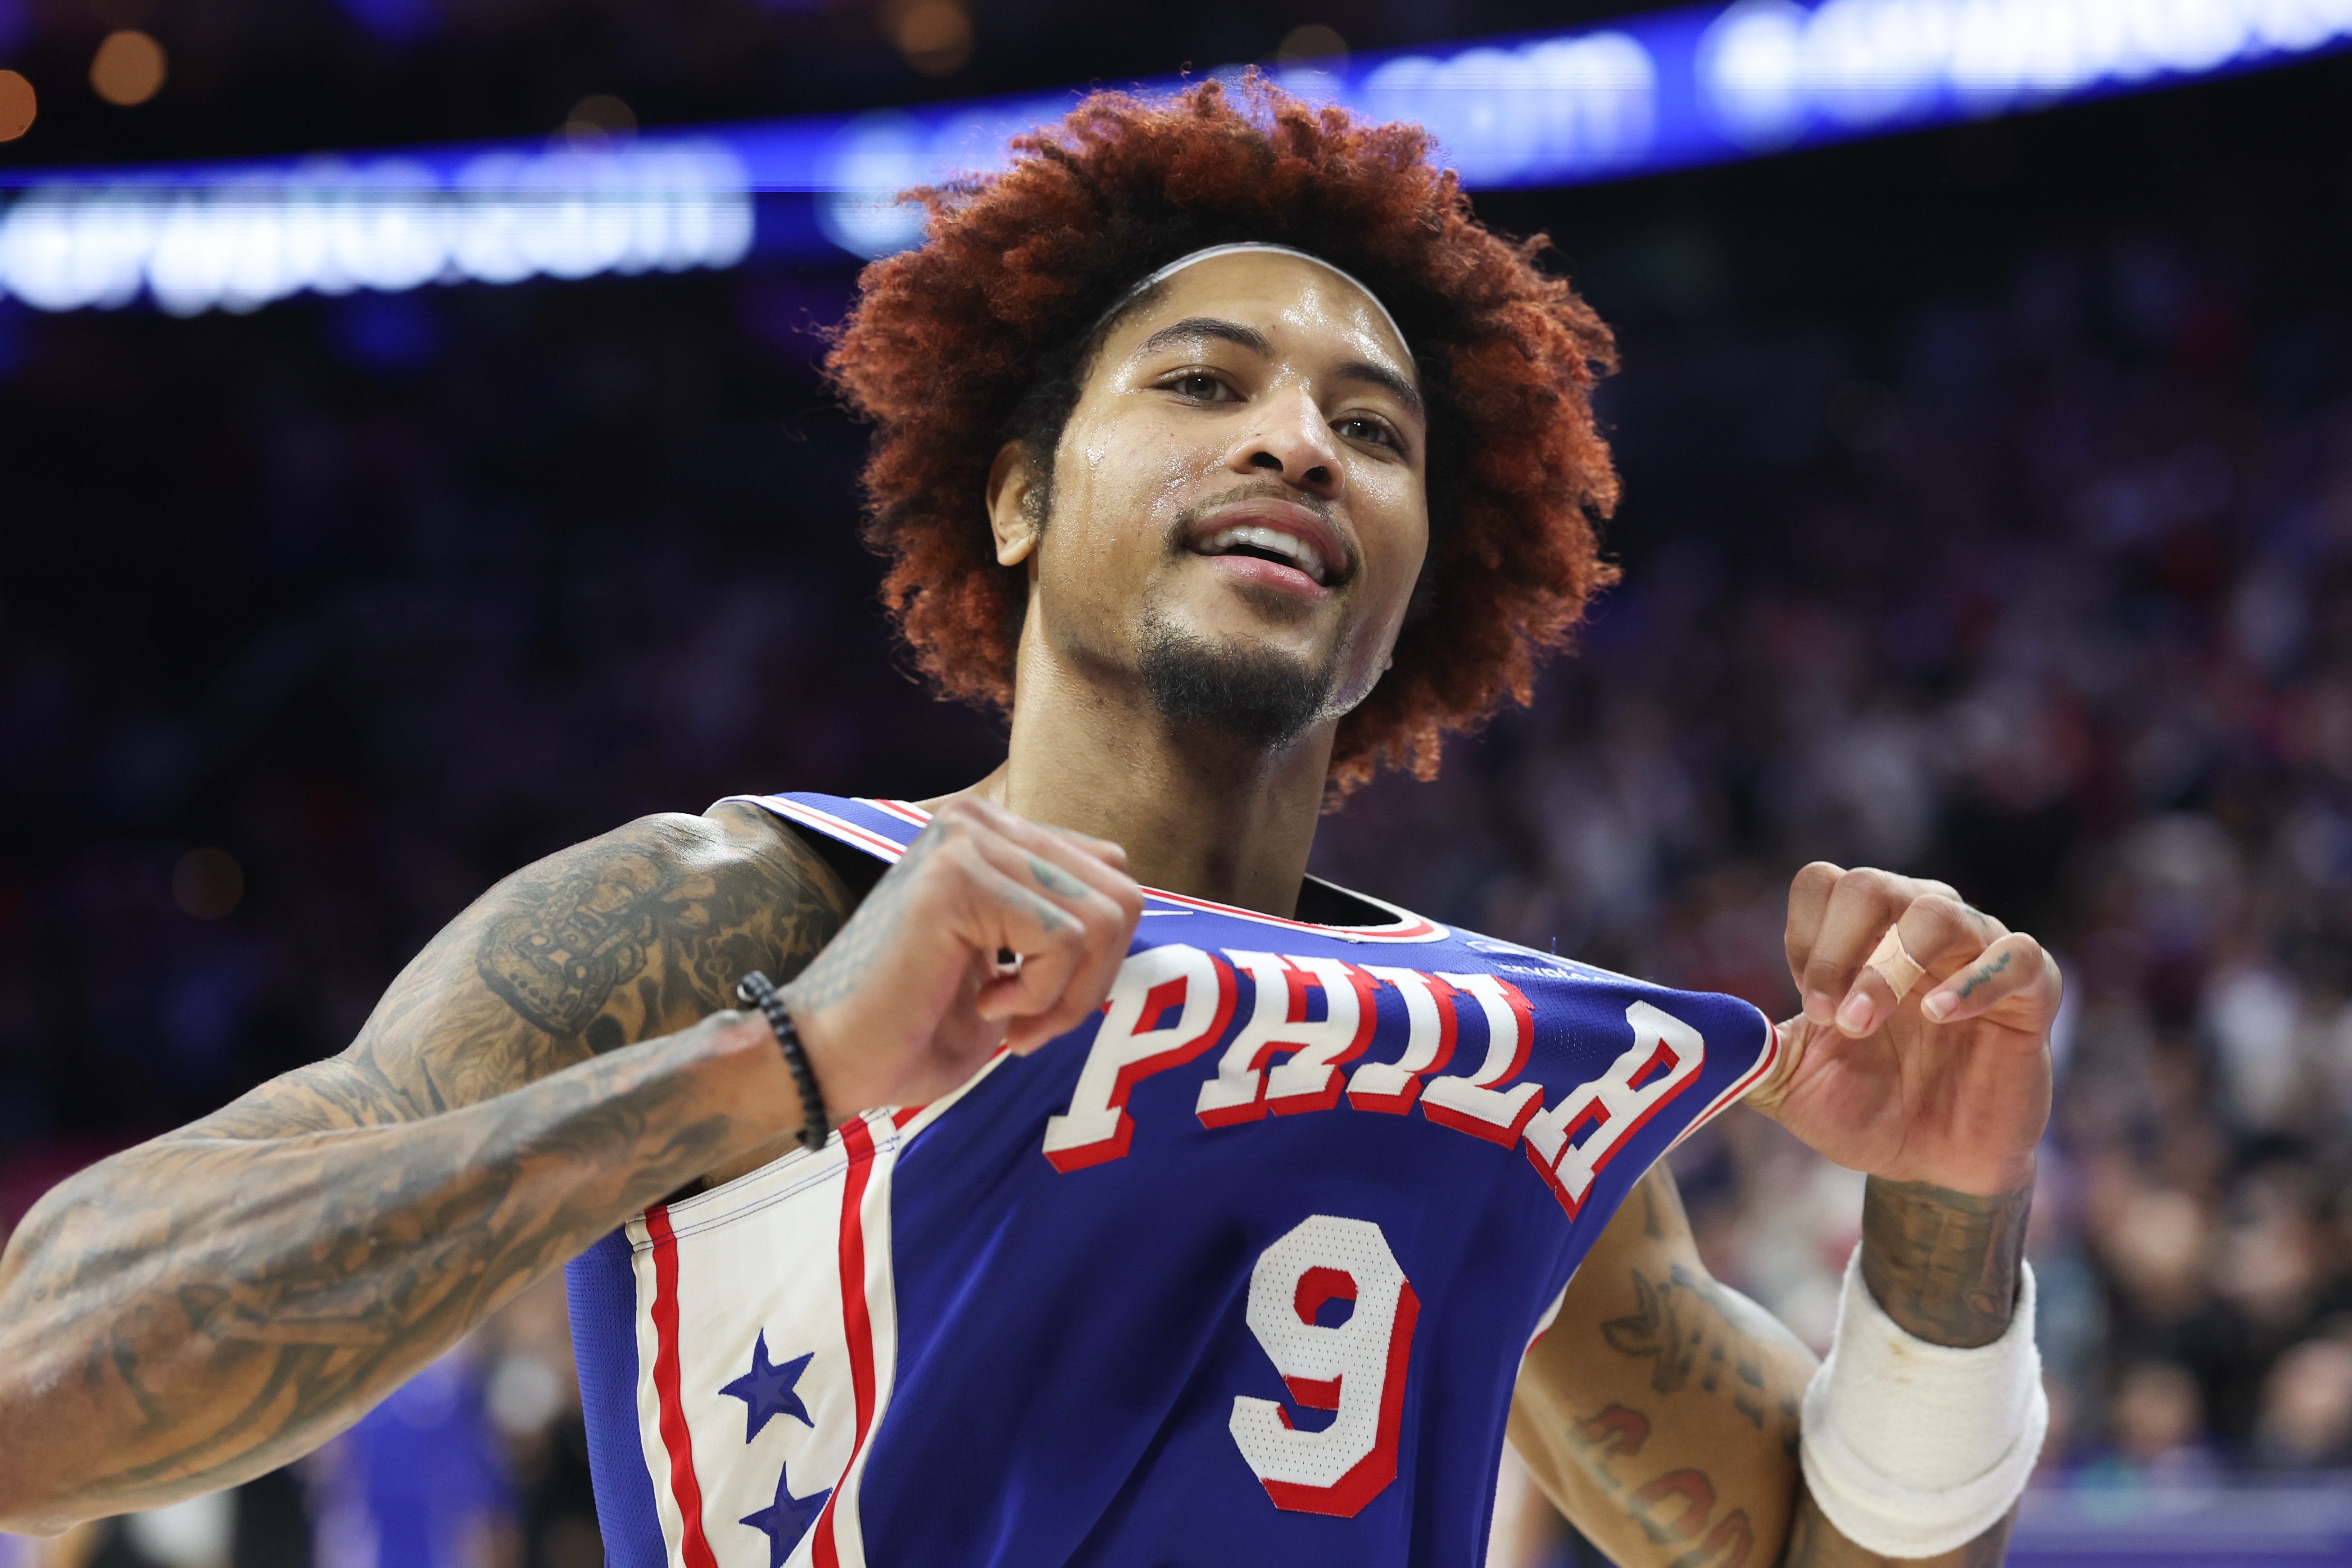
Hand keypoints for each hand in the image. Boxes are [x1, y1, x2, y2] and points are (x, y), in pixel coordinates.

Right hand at [775, 797, 1143, 1116]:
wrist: (828, 1057)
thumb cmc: (912, 1026)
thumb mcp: (1010, 962)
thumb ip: (1062, 920)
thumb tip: (1128, 901)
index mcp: (990, 832)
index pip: (1110, 873)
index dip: (1097, 958)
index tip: (1039, 1004)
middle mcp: (978, 820)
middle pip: (1121, 893)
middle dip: (1092, 981)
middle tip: (1030, 1025)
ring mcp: (966, 842)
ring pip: (1102, 919)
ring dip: (1065, 996)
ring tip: (1006, 1019)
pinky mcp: (957, 879)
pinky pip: (1063, 939)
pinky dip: (1039, 996)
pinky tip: (984, 1006)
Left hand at [1744, 864, 2058, 1196]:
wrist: (1932, 1168)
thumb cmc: (1865, 1111)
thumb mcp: (1792, 1084)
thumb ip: (1749, 1050)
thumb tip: (1694, 1025)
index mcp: (1860, 937)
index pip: (1823, 883)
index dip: (1804, 935)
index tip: (1804, 1002)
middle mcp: (1916, 928)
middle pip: (1871, 884)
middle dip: (1839, 948)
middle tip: (1828, 1017)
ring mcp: (1977, 953)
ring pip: (1938, 911)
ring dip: (1892, 965)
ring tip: (1865, 1024)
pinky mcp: (2031, 992)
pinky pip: (2018, 956)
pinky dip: (1975, 979)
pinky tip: (1938, 1015)